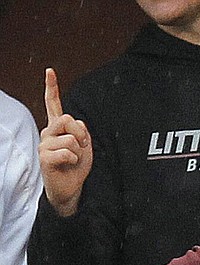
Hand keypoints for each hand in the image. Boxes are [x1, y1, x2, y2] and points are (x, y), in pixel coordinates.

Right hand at [39, 67, 92, 216]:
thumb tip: (76, 124)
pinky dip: (73, 160)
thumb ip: (81, 131)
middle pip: (68, 119)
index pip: (53, 104)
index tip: (50, 71)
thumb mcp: (85, 146)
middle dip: (80, 135)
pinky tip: (68, 165)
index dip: (52, 87)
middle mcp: (48, 132)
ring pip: (70, 138)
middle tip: (80, 148)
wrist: (71, 188)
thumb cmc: (76, 167)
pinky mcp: (44, 157)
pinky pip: (67, 152)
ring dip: (78, 151)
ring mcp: (44, 144)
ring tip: (72, 160)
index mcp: (57, 128)